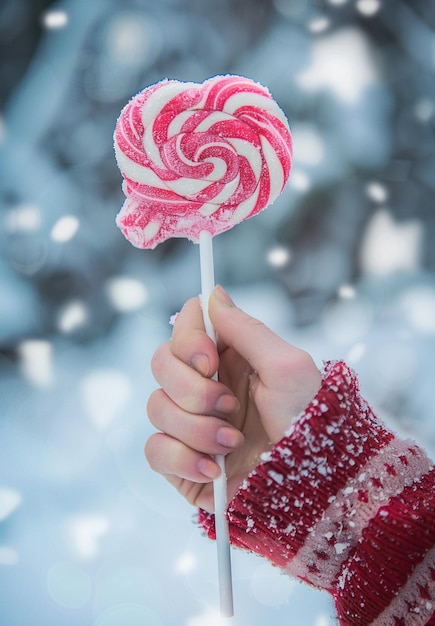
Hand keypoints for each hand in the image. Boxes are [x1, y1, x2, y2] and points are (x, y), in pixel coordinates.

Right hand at [145, 285, 320, 512]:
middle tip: (228, 405)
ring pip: (156, 408)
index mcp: (229, 358)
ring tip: (233, 444)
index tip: (210, 359)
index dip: (188, 340)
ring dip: (196, 429)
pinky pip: (154, 450)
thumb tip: (212, 293)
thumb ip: (247, 329)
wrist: (313, 488)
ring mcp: (190, 423)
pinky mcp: (181, 461)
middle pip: (160, 364)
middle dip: (192, 389)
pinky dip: (182, 460)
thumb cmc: (311, 422)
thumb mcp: (288, 368)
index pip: (185, 328)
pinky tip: (214, 472)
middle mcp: (205, 386)